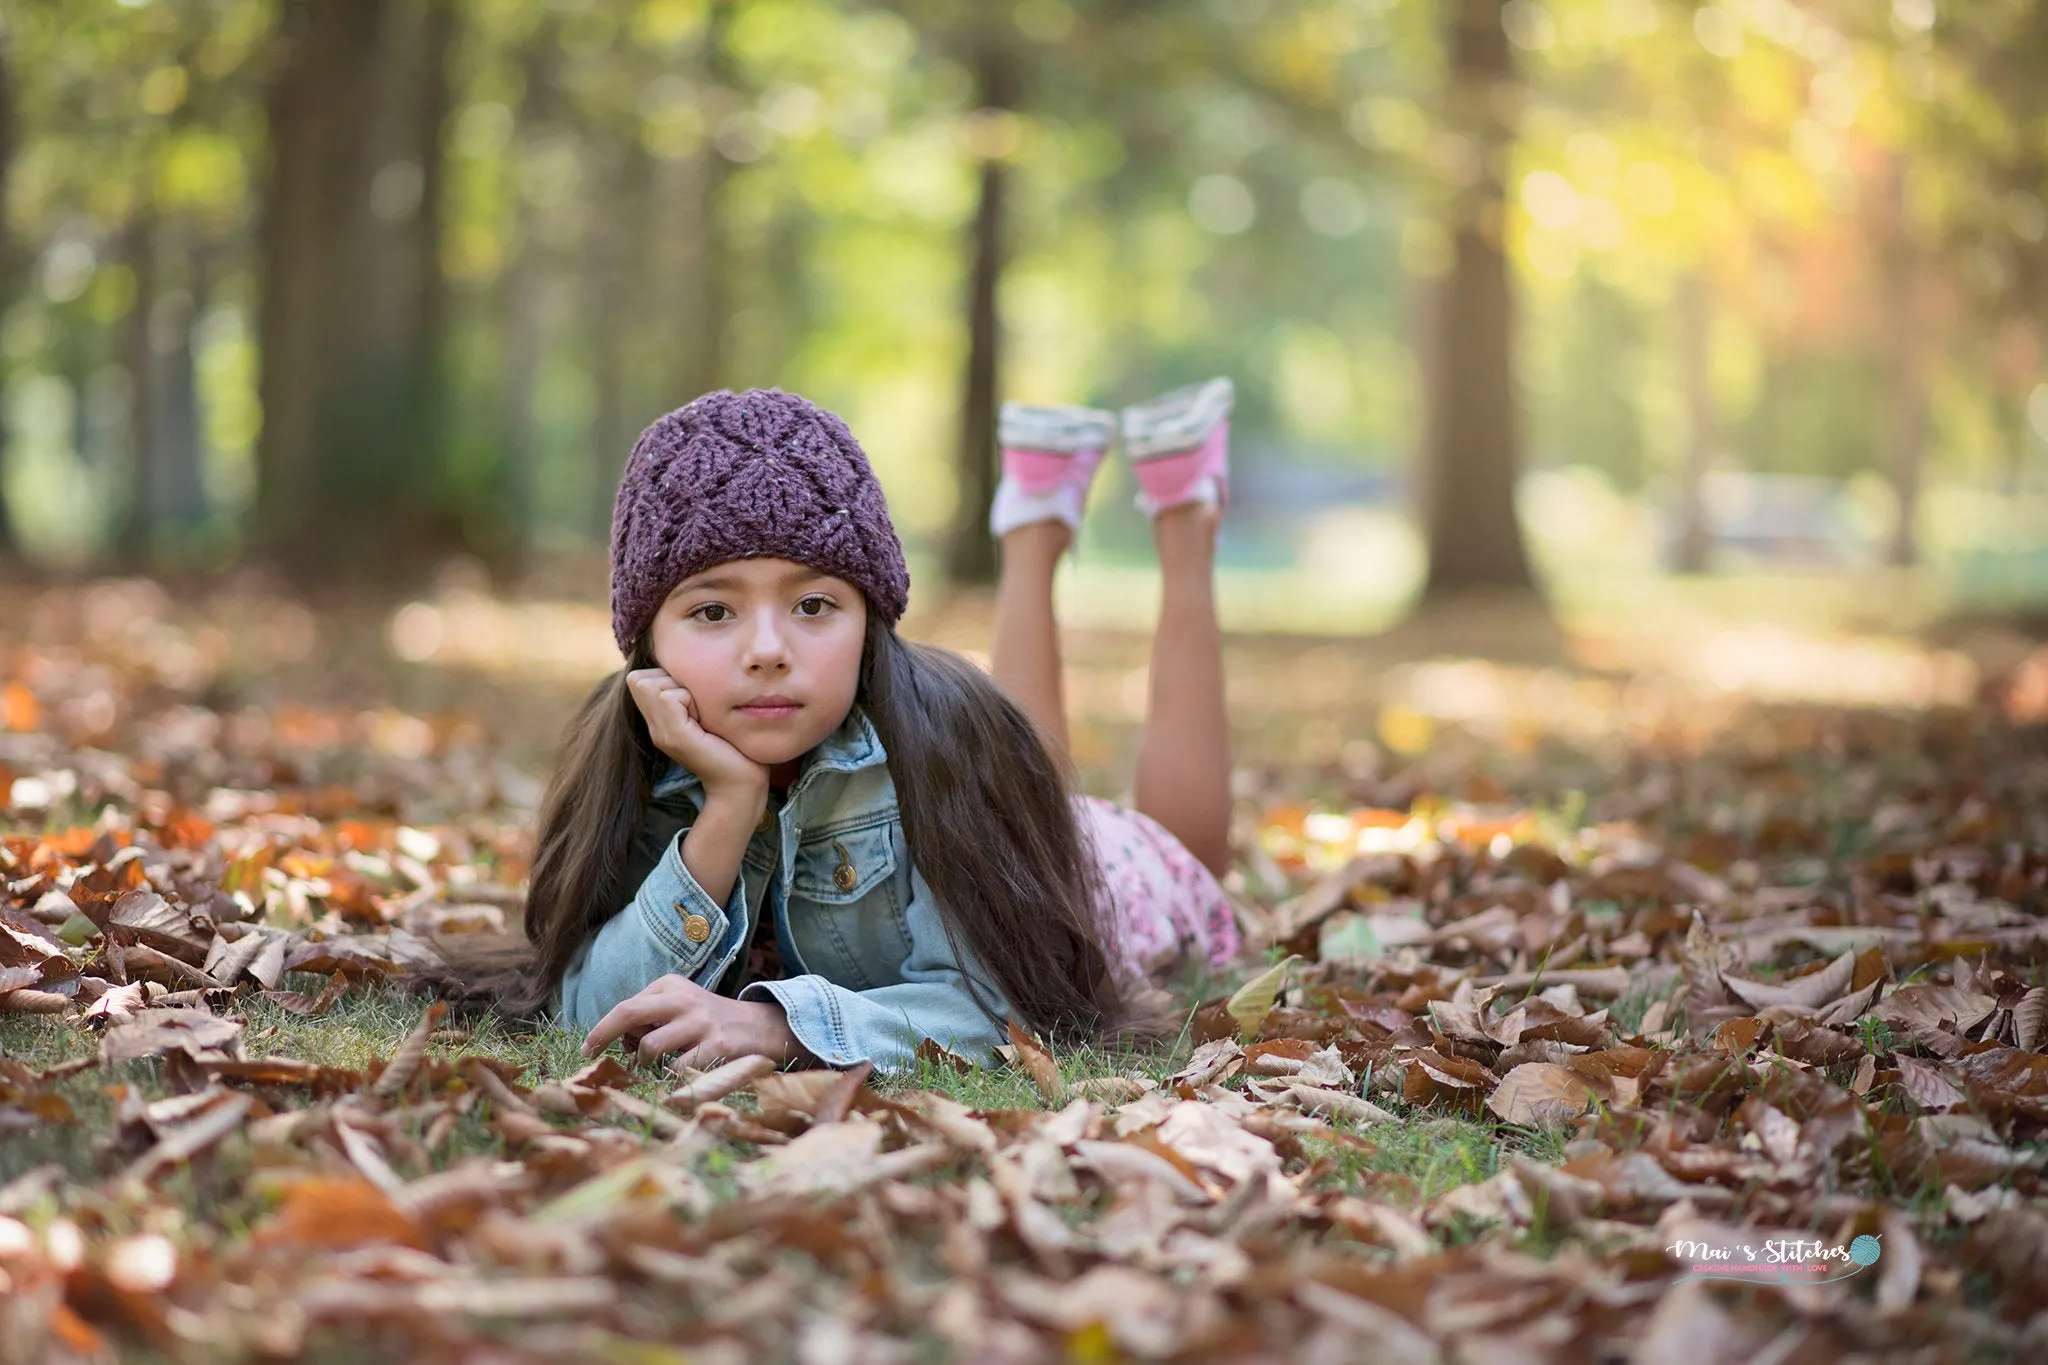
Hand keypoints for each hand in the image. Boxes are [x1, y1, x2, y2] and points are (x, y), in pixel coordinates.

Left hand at [580, 973, 802, 1069]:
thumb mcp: (681, 1006)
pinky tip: (676, 1078)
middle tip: (589, 1055)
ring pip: (650, 1048)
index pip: (626, 1006)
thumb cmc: (709, 1022)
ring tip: (657, 1067)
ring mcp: (701, 1022)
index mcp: (672, 986)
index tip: (589, 1048)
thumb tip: (614, 1040)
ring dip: (645, 1064)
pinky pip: (676, 1070)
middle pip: (629, 1013)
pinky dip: (668, 1079)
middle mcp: (684, 999)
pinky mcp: (716, 1046)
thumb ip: (650, 1016)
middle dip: (602, 1035)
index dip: (603, 1029)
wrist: (760, 1028)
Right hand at [626, 668, 769, 797]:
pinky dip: (691, 700)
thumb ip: (689, 694)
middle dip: (671, 681)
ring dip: (682, 690)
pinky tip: (704, 722)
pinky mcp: (675, 736)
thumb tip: (687, 664)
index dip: (666, 678)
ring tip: (702, 715)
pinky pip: (670, 697)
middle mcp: (654, 727)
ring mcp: (661, 733)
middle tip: (698, 708)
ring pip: (652, 684)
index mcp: (660, 721)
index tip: (694, 702)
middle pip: (640, 678)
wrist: (741, 783)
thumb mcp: (706, 713)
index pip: (639, 678)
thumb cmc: (733, 745)